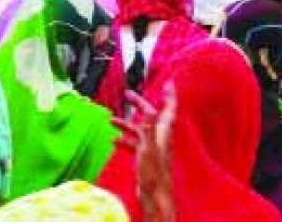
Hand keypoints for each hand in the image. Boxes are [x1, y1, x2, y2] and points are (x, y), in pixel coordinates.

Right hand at [111, 87, 175, 221]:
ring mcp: (153, 149)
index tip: (168, 83)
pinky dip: (125, 140)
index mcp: (162, 133)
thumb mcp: (148, 148)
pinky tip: (115, 141)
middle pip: (151, 116)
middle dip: (140, 104)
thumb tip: (148, 109)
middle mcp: (159, 138)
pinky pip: (135, 144)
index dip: (169, 95)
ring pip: (140, 130)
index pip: (169, 109)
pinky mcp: (146, 159)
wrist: (154, 198)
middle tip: (129, 95)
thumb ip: (147, 129)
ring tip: (112, 120)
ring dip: (127, 124)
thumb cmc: (153, 175)